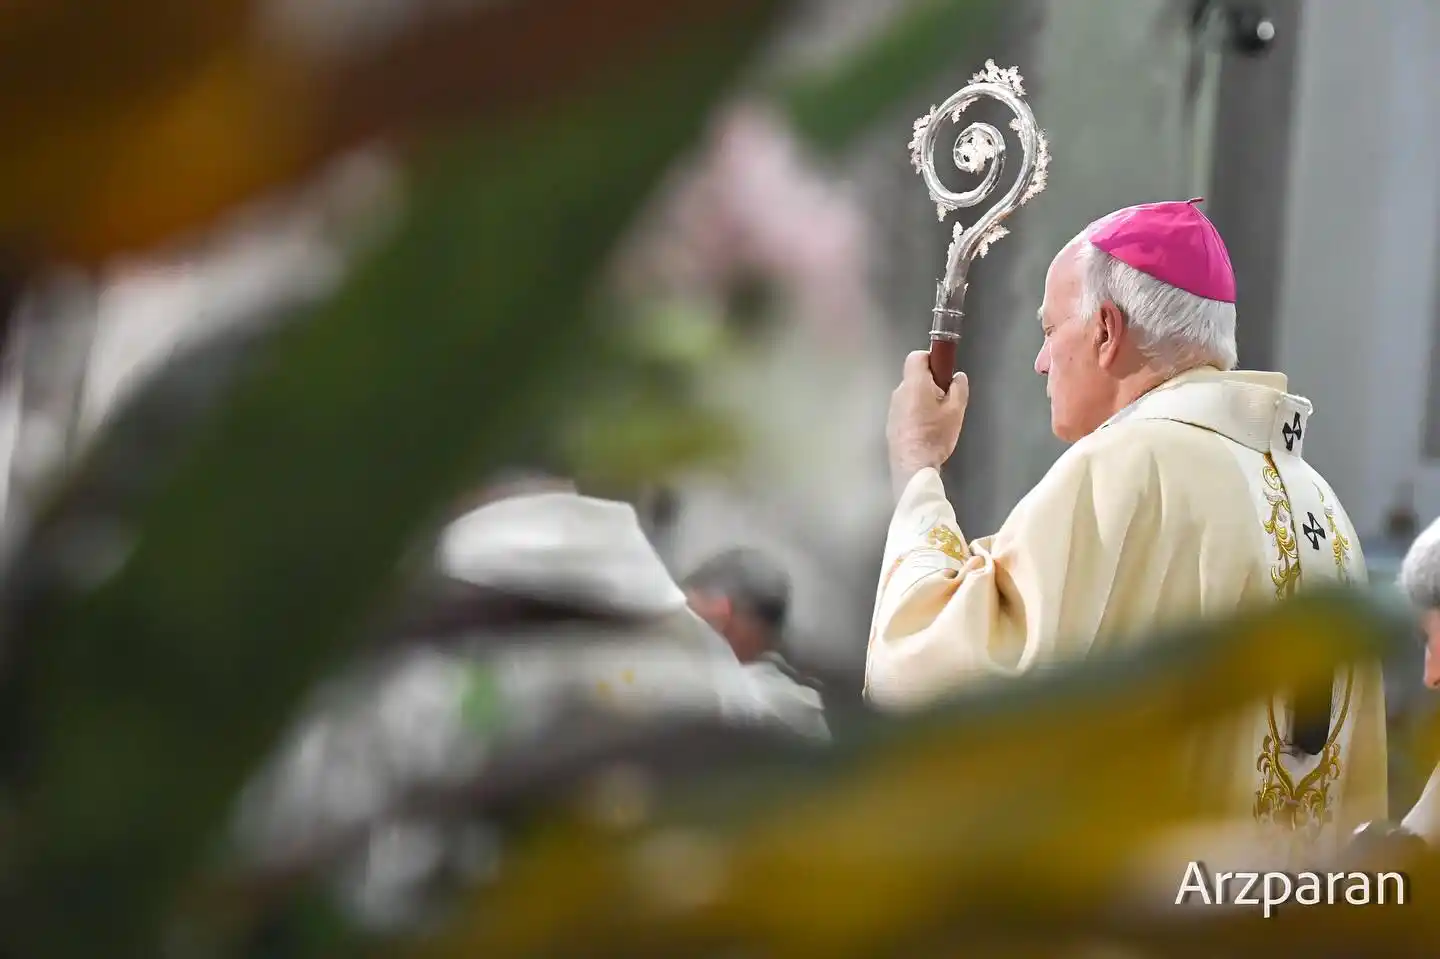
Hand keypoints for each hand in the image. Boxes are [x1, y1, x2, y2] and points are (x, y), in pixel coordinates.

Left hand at [886, 350, 967, 494]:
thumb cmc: (936, 435)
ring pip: (910, 395)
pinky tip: (926, 430)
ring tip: (938, 419)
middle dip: (931, 383)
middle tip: (946, 399)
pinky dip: (916, 413)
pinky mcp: (891, 424)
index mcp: (914, 383)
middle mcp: (899, 392)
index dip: (931, 358)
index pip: (916, 356)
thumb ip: (959, 388)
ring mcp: (892, 409)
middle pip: (915, 377)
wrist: (913, 465)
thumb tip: (957, 376)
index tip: (944, 372)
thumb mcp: (956, 410)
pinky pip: (905, 410)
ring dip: (923, 400)